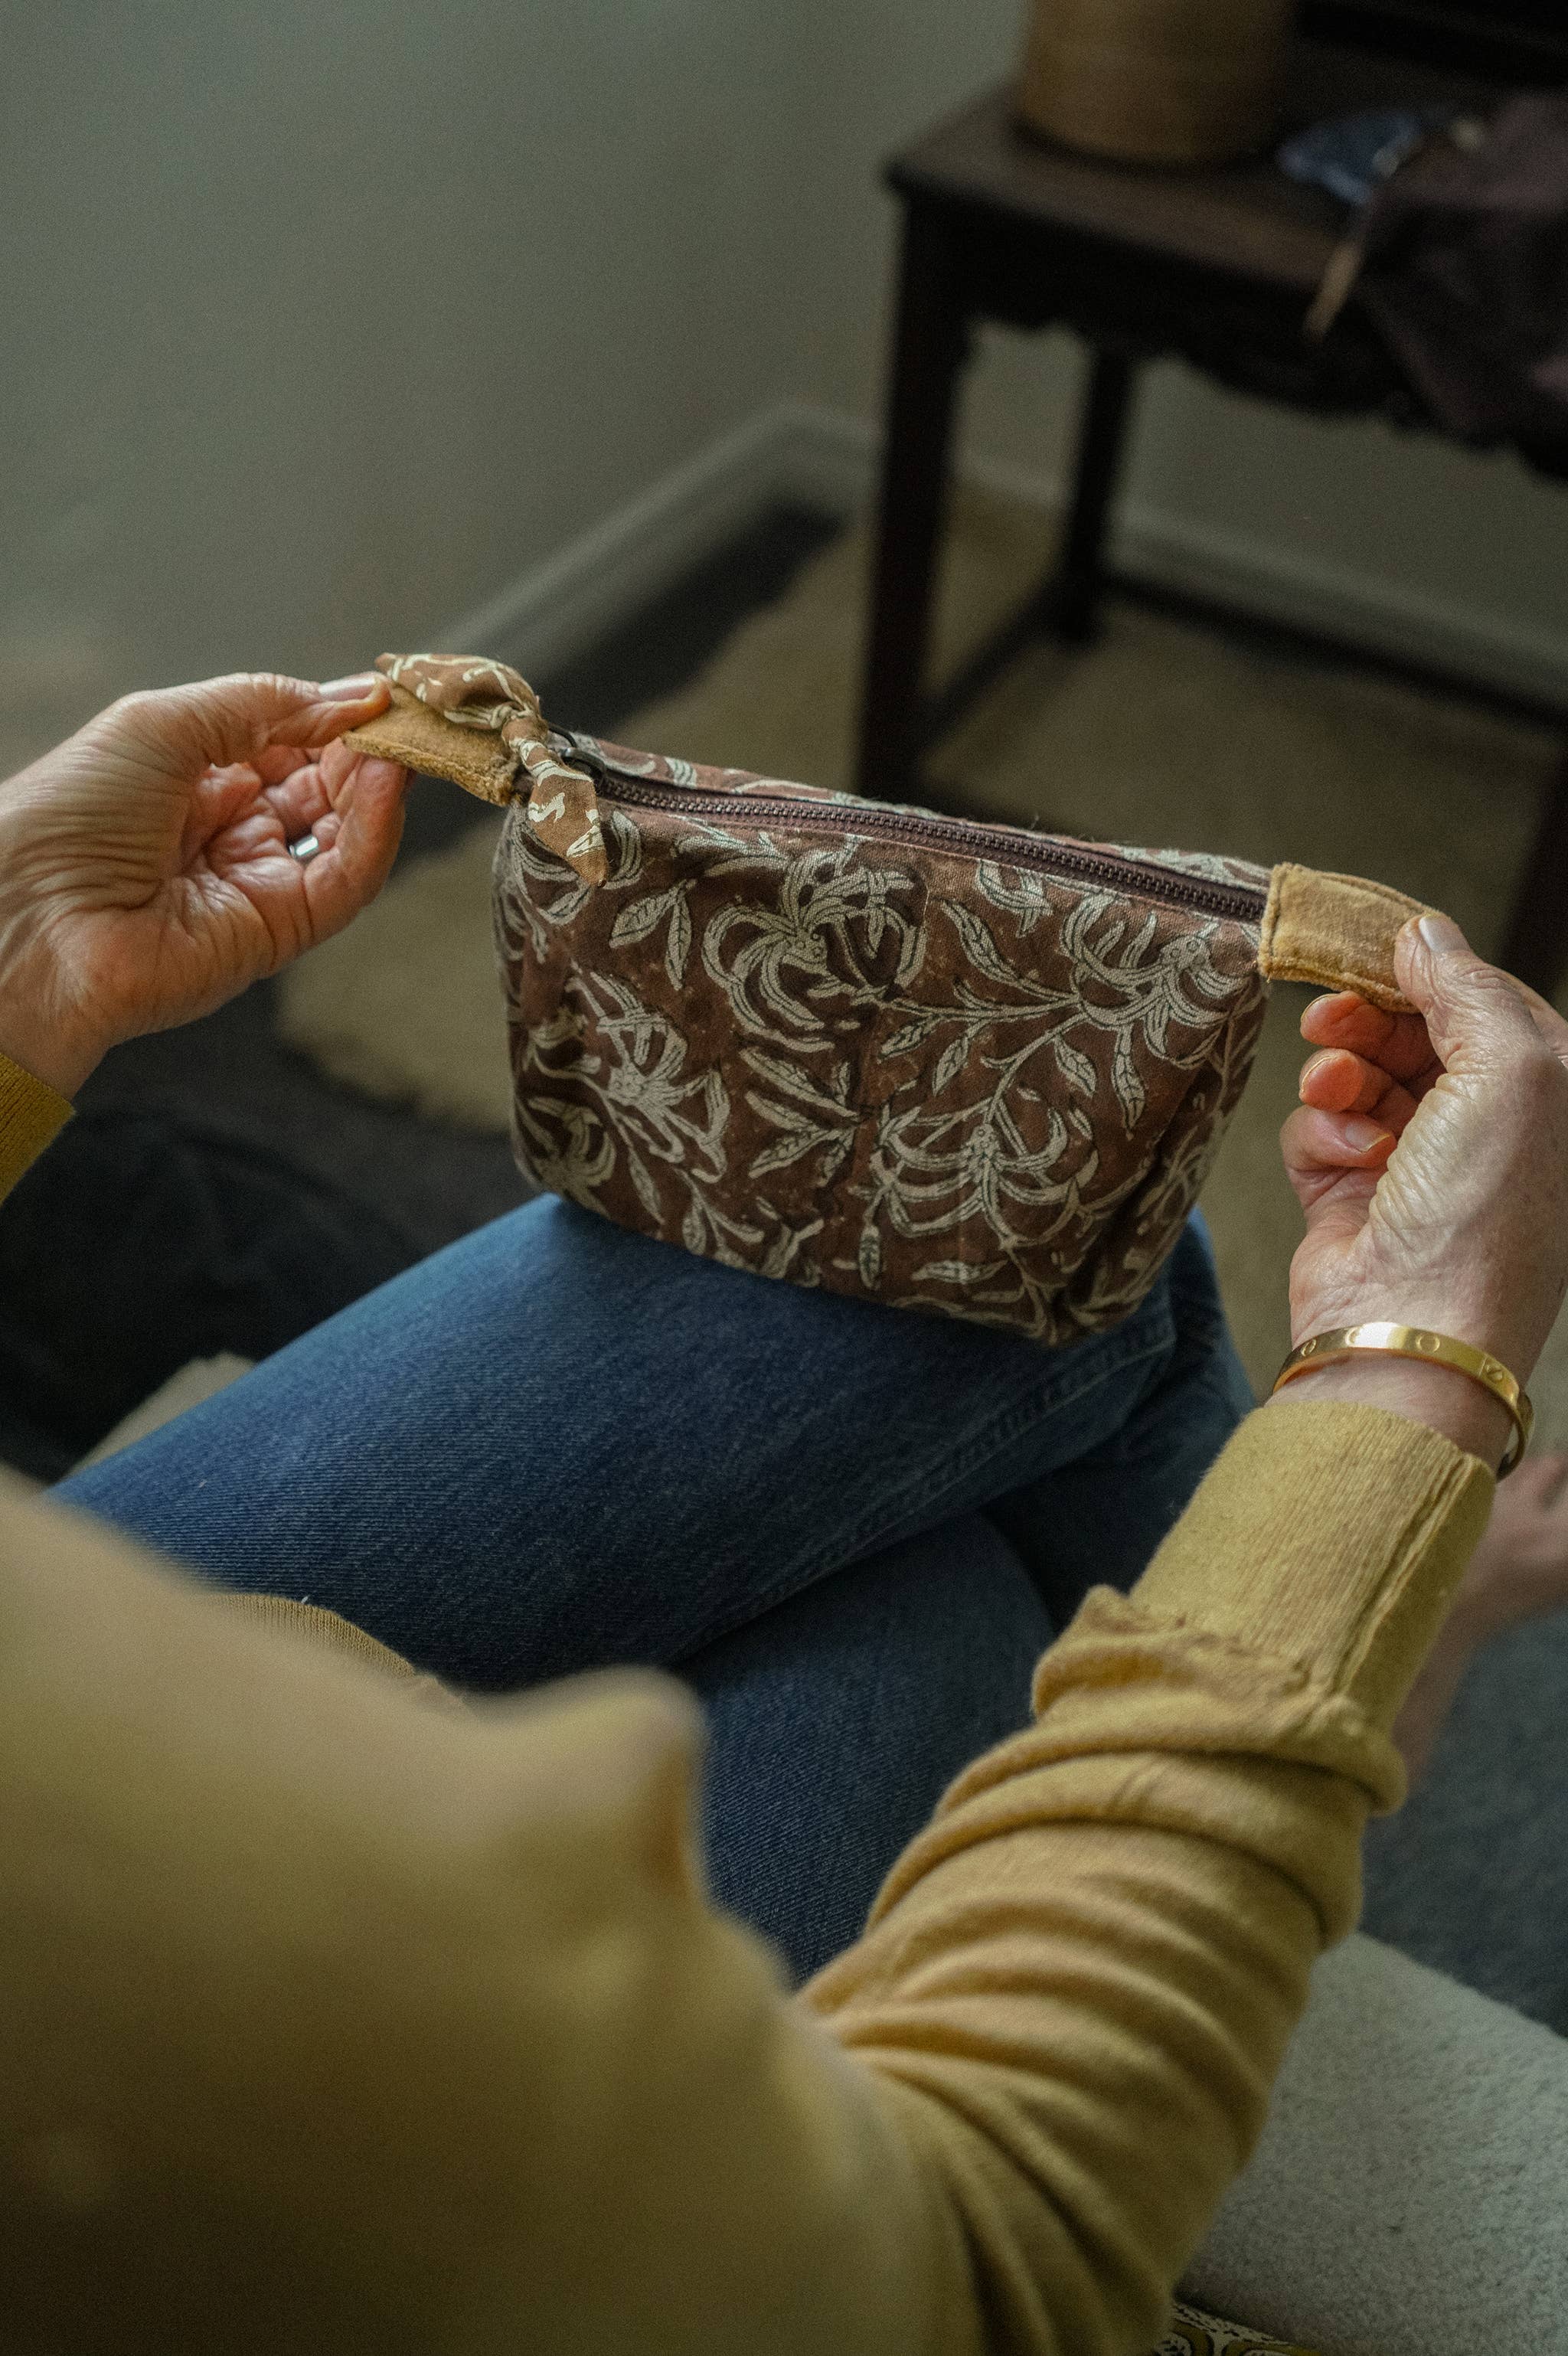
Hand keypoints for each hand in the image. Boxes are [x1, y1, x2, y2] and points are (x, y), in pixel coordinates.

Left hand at [0, 672, 410, 1096]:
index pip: (287, 744)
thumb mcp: (164, 723)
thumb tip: (350, 695)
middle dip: (364, 747)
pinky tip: (384, 782)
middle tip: (400, 713)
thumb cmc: (69, 813)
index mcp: (191, 782)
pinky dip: (374, 831)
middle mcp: (227, 833)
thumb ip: (262, 704)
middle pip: (323, 788)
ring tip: (398, 740)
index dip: (331, 716)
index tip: (378, 690)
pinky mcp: (278, 932)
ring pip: (344, 833)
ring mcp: (255, 884)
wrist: (32, 914)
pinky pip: (344, 879)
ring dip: (377, 784)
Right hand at [1274, 914, 1567, 1463]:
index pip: (1489, 999)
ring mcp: (1420, 1161)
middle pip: (1419, 1030)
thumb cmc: (1483, 1214)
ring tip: (1334, 1083)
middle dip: (1374, 1015)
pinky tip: (1347, 1155)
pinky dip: (1323, 1130)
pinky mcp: (1351, 1191)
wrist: (1410, 1330)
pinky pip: (1321, 1126)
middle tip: (1334, 1012)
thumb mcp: (1508, 1072)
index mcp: (1551, 1096)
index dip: (1432, 970)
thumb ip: (1467, 987)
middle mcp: (1491, 1129)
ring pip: (1362, 1070)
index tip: (1376, 945)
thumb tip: (1423, 932)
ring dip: (1342, 1069)